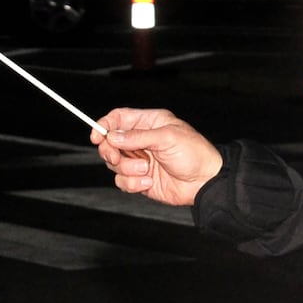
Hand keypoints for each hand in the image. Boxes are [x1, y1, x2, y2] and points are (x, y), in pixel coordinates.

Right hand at [92, 109, 222, 206]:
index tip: (96, 136)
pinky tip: (149, 182)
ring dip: (127, 170)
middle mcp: (141, 141)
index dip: (104, 125)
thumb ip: (137, 137)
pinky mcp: (140, 179)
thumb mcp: (166, 138)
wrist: (205, 182)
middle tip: (118, 157)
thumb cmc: (194, 154)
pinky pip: (122, 181)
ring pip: (114, 164)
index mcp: (149, 123)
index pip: (118, 118)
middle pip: (110, 142)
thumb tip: (112, 136)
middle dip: (111, 152)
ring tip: (146, 170)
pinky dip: (133, 184)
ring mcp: (139, 160)